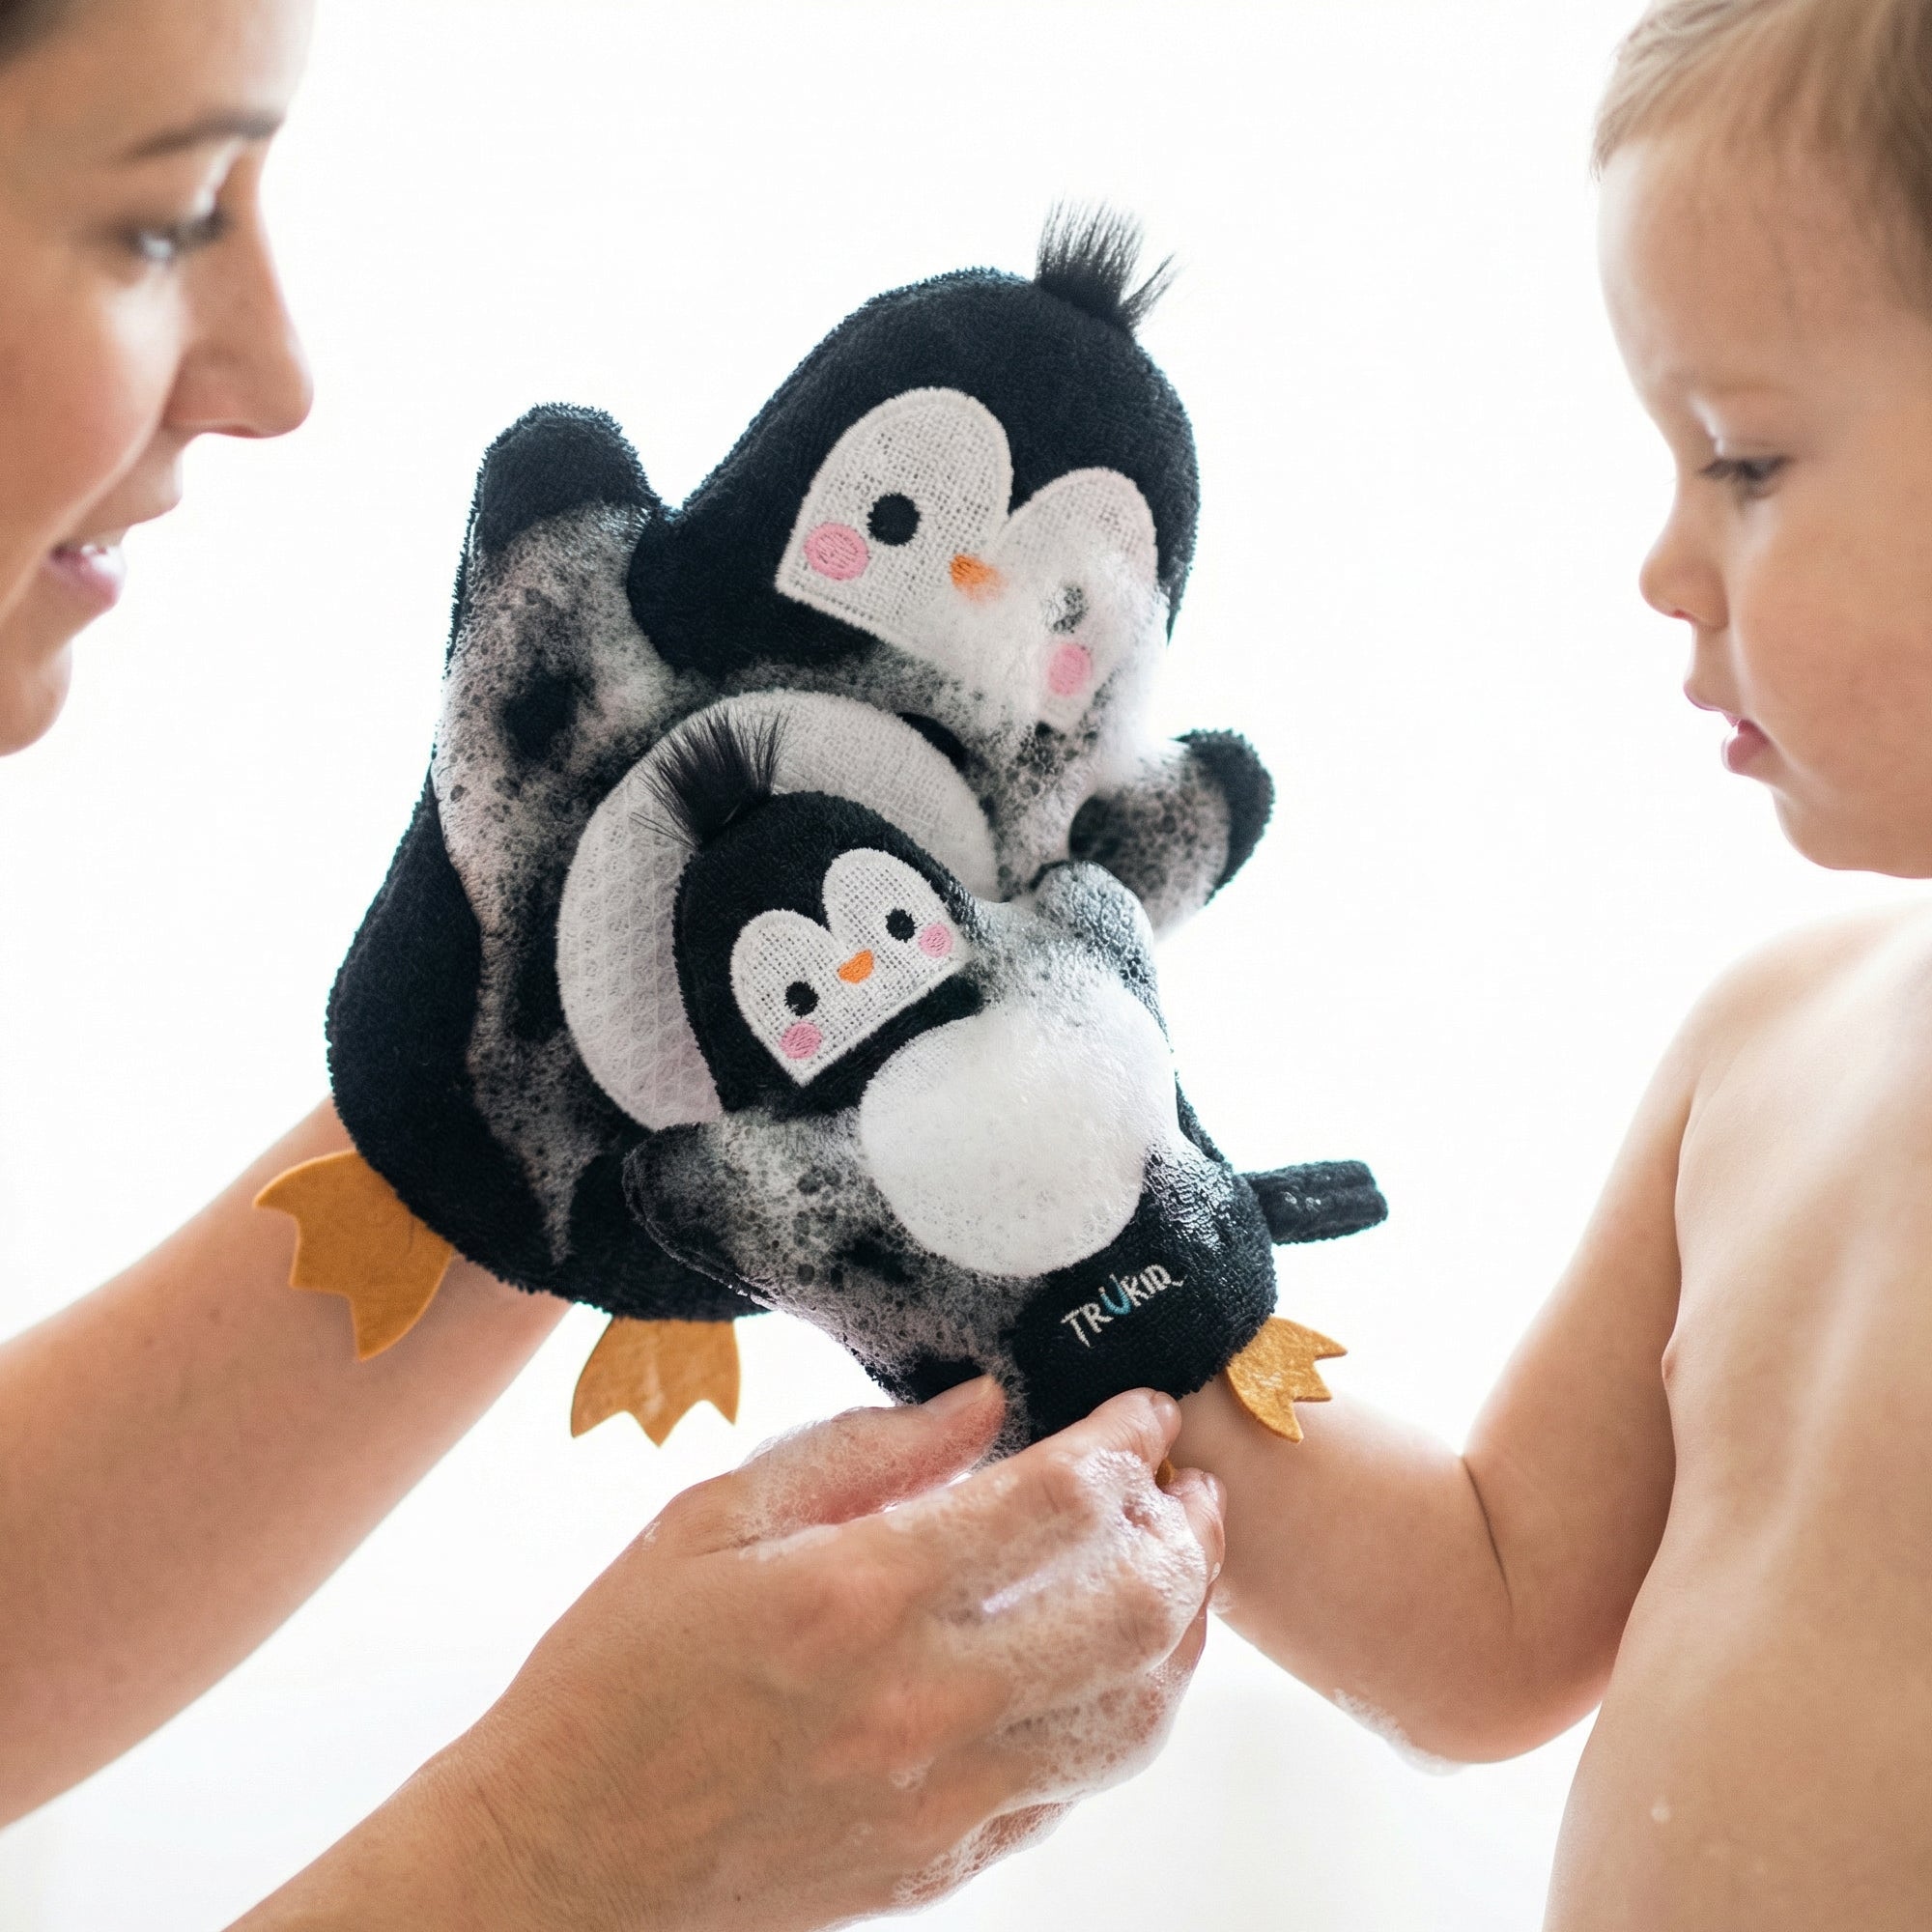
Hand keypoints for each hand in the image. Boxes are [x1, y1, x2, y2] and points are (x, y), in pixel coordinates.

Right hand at [237, 1380, 1222, 1930]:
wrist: (563, 1856)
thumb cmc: (619, 1671)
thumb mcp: (712, 1519)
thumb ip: (858, 1452)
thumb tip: (981, 1405)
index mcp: (859, 1594)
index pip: (1056, 1501)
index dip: (1124, 1439)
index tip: (1144, 1409)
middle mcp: (919, 1702)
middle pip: (1129, 1610)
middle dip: (1186, 1533)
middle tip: (1192, 1488)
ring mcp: (940, 1797)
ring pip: (1130, 1715)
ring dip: (1181, 1632)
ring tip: (1182, 1573)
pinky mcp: (940, 1864)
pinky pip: (1073, 1788)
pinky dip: (1120, 1718)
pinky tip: (1114, 1670)